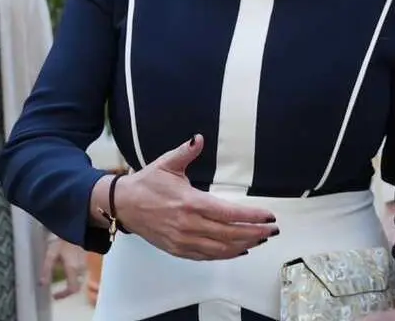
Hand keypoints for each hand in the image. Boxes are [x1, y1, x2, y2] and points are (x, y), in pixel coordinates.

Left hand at [41, 237, 88, 299]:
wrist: (76, 229)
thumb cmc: (63, 240)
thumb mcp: (51, 255)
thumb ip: (47, 270)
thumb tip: (42, 284)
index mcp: (73, 268)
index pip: (72, 288)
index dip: (64, 295)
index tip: (55, 296)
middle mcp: (81, 269)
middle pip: (76, 286)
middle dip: (66, 290)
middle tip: (57, 292)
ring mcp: (85, 264)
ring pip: (78, 279)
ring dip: (69, 282)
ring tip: (59, 277)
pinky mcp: (85, 260)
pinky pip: (80, 273)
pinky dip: (72, 275)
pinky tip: (65, 267)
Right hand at [115, 134, 278, 260]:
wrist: (121, 205)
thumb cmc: (146, 183)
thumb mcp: (166, 163)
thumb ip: (186, 152)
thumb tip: (198, 139)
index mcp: (189, 202)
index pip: (229, 213)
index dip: (252, 216)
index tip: (269, 216)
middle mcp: (188, 224)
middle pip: (229, 233)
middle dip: (255, 232)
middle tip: (273, 229)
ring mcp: (182, 240)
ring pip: (220, 248)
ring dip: (244, 245)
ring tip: (261, 239)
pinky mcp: (177, 249)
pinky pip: (206, 256)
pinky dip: (225, 254)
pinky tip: (239, 250)